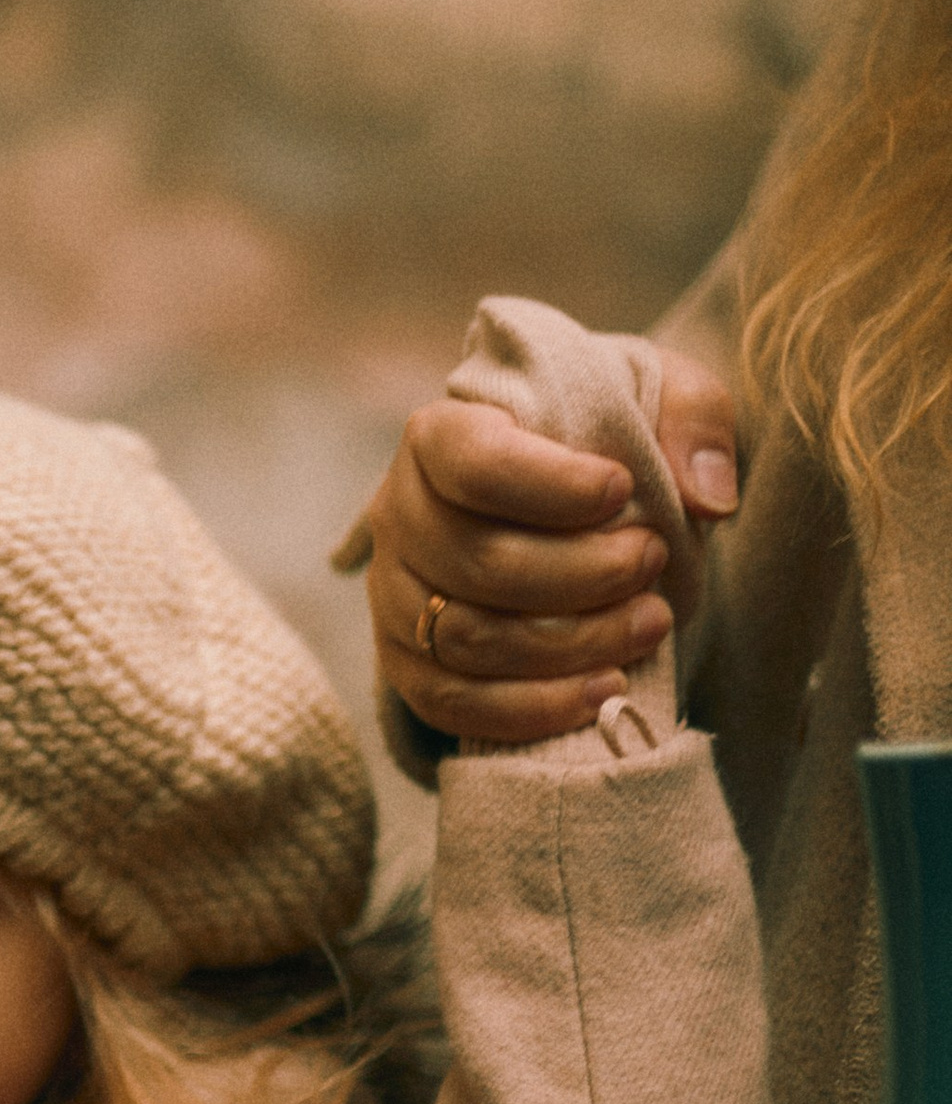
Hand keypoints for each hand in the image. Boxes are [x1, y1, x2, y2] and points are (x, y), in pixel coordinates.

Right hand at [360, 348, 737, 746]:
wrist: (551, 508)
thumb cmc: (596, 444)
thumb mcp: (655, 394)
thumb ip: (694, 418)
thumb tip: (709, 496)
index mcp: (439, 435)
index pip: (474, 465)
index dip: (551, 487)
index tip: (623, 490)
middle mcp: (398, 514)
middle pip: (478, 563)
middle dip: (583, 574)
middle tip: (652, 560)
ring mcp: (393, 596)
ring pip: (470, 639)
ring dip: (573, 644)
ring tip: (650, 624)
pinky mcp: (407, 663)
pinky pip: (454, 704)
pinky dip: (535, 708)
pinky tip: (606, 688)